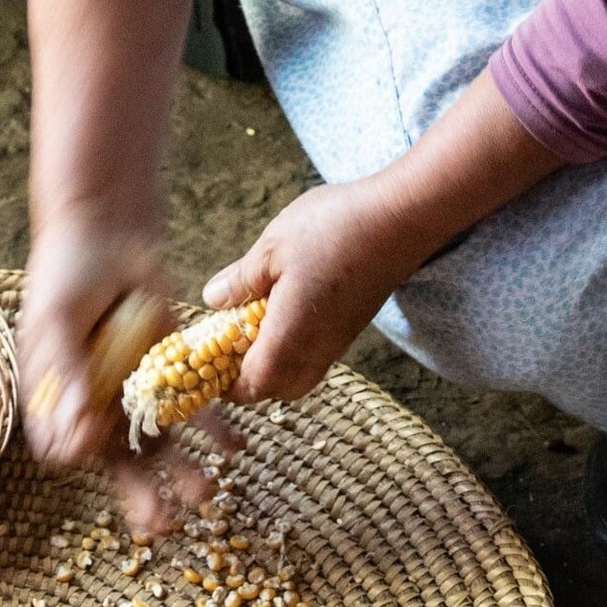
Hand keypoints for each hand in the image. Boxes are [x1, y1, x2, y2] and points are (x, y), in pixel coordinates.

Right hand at [17, 212, 228, 534]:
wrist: (106, 227)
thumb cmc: (64, 275)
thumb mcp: (55, 323)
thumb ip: (65, 378)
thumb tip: (76, 443)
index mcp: (56, 397)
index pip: (65, 447)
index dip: (82, 458)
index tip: (97, 452)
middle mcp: (97, 402)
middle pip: (118, 459)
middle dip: (142, 493)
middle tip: (163, 523)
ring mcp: (138, 389)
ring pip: (163, 441)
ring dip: (184, 469)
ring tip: (209, 493)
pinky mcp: (174, 368)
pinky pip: (196, 404)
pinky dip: (215, 426)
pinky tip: (235, 445)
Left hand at [201, 72, 565, 405]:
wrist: (403, 217)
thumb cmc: (334, 228)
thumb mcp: (272, 247)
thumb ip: (241, 280)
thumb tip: (213, 302)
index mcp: (290, 336)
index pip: (252, 386)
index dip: (224, 383)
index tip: (203, 362)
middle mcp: (318, 348)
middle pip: (278, 389)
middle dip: (248, 377)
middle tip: (225, 342)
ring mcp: (340, 338)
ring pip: (301, 373)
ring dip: (273, 361)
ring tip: (252, 322)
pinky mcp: (354, 323)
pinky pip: (318, 353)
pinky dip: (295, 345)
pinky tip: (284, 307)